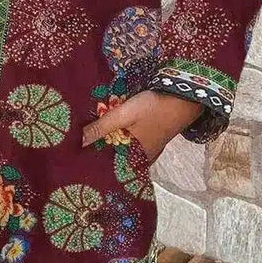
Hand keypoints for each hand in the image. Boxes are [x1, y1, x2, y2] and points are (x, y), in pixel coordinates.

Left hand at [82, 91, 204, 163]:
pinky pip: (133, 142)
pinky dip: (122, 138)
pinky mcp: (153, 138)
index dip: (93, 158)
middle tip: (79, 146)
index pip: (108, 164)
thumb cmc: (153, 108)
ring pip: (124, 149)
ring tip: (91, 138)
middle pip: (116, 157)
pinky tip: (112, 132)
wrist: (185, 98)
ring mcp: (150, 148)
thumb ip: (102, 127)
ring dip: (111, 143)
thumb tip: (78, 142)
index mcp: (135, 157)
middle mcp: (143, 157)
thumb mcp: (124, 114)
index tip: (76, 155)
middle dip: (101, 151)